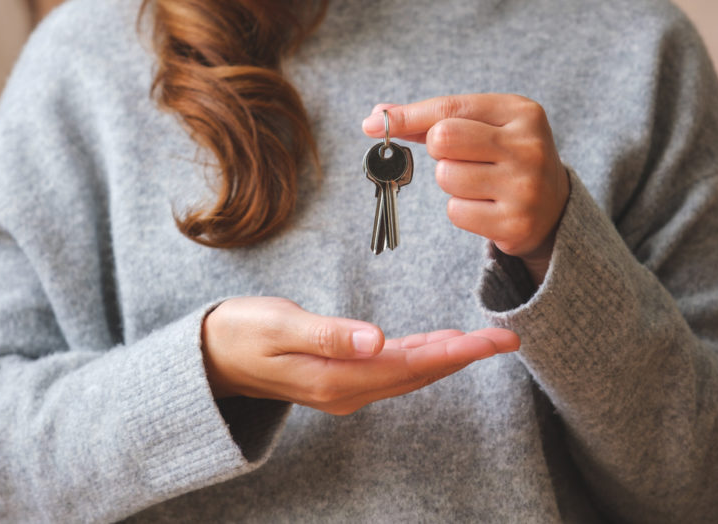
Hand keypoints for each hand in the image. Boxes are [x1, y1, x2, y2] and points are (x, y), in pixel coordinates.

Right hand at [202, 297, 518, 414]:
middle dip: (464, 356)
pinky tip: (436, 347)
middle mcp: (347, 391)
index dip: (454, 352)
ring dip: (447, 358)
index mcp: (337, 378)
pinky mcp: (341, 380)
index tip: (490, 340)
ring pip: (408, 374)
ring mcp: (344, 389)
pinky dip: (421, 358)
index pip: (409, 365)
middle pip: (418, 373)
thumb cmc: (242, 333)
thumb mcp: (280, 326)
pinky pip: (392, 372)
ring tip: (484, 342)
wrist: (212, 357)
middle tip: (505, 339)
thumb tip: (377, 340)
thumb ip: (329, 335)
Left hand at [362, 94, 569, 282]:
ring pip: (446, 178)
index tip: (374, 123)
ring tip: (479, 183)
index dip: (407, 116)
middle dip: (438, 151)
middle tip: (459, 158)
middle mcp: (528, 147)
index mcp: (522, 112)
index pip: (450, 109)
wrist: (555, 209)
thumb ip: (434, 119)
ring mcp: (524, 187)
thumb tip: (377, 117)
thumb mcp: (485, 126)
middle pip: (443, 140)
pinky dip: (461, 209)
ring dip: (450, 182)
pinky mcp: (515, 223)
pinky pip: (456, 211)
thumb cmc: (506, 157)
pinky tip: (486, 207)